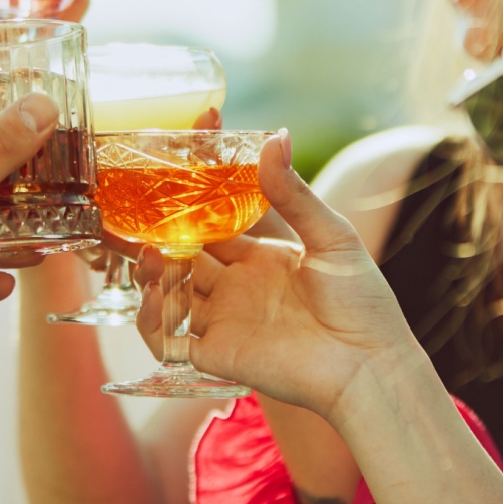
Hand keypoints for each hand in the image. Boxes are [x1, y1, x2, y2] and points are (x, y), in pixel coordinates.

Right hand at [135, 133, 418, 417]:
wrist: (369, 367)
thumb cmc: (363, 303)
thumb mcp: (331, 237)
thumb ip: (294, 193)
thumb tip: (276, 136)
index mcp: (260, 256)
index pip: (213, 220)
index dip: (190, 198)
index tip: (171, 168)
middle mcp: (236, 286)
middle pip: (183, 254)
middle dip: (156, 234)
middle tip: (132, 211)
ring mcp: (224, 319)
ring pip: (169, 291)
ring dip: (151, 271)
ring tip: (148, 253)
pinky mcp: (216, 353)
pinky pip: (168, 339)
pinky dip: (150, 319)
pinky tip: (155, 295)